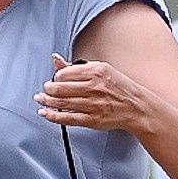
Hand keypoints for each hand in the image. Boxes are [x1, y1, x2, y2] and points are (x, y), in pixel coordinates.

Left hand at [38, 53, 156, 134]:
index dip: (56, 77)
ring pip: (61, 103)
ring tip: (40, 99)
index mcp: (97, 71)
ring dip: (46, 101)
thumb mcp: (101, 70)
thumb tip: (55, 59)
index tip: (55, 79)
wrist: (137, 107)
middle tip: (44, 90)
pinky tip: (45, 112)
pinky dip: (53, 116)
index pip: (65, 73)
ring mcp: (93, 104)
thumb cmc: (119, 87)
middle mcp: (95, 87)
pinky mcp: (92, 119)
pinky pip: (67, 118)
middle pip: (60, 88)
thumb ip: (76, 67)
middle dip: (48, 89)